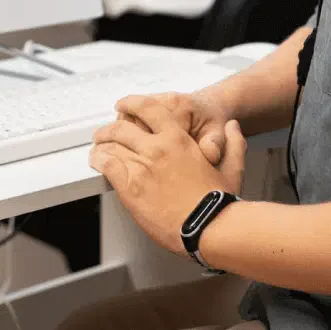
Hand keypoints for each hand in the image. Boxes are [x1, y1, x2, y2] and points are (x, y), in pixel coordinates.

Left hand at [90, 97, 246, 255]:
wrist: (209, 227)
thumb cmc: (219, 202)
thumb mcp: (232, 167)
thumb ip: (233, 143)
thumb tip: (233, 127)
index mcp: (178, 138)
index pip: (148, 108)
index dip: (131, 103)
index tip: (123, 105)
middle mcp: (156, 148)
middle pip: (122, 128)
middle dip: (109, 128)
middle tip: (104, 132)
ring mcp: (142, 167)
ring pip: (111, 146)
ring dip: (102, 145)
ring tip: (98, 148)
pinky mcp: (131, 188)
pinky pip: (107, 166)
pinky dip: (99, 160)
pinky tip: (97, 161)